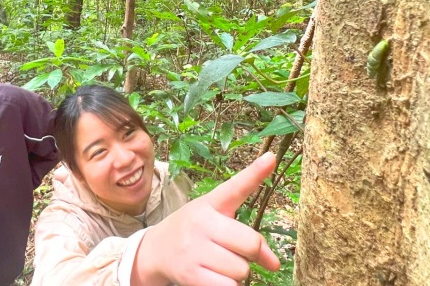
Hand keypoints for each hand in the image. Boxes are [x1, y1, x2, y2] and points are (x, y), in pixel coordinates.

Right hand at [131, 152, 280, 285]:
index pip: (235, 187)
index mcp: (209, 204)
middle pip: (251, 243)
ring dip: (237, 272)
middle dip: (251, 254)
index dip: (255, 173)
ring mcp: (194, 249)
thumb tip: (274, 264)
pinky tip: (215, 277)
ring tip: (219, 264)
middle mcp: (201, 223)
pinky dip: (228, 285)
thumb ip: (246, 234)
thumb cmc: (193, 233)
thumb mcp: (214, 219)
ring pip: (241, 269)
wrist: (154, 251)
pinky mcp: (190, 274)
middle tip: (237, 252)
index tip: (272, 157)